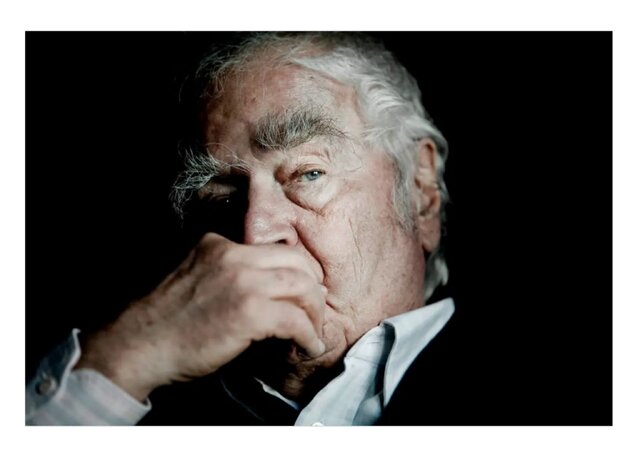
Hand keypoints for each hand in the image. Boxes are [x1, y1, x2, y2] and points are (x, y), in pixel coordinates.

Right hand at [76, 233, 325, 400]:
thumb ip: (229, 271)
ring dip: (315, 313)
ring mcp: (242, 281)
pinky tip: (307, 346)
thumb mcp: (197, 276)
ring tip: (313, 332)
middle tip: (315, 312)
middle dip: (314, 288)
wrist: (139, 344)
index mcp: (222, 245)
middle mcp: (234, 256)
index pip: (277, 248)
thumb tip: (271, 288)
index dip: (299, 271)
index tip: (305, 292)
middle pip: (298, 261)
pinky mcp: (248, 312)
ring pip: (303, 286)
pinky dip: (308, 335)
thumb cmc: (168, 320)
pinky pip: (295, 319)